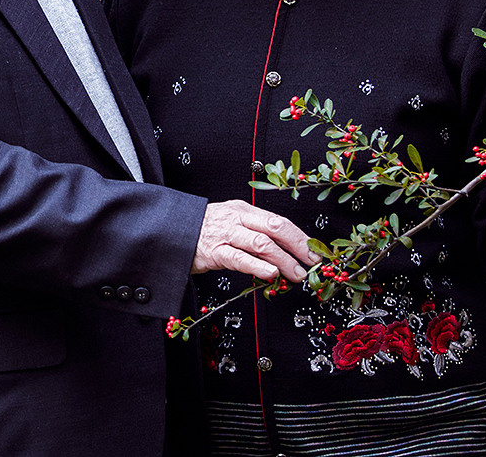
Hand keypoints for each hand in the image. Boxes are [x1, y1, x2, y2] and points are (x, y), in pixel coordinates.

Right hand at [191, 199, 312, 279]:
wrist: (170, 230)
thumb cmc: (204, 230)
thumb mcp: (231, 223)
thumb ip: (254, 234)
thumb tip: (284, 253)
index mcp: (244, 210)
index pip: (279, 221)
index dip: (300, 238)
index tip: (315, 253)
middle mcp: (237, 219)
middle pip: (276, 227)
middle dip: (298, 246)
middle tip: (313, 262)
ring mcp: (226, 234)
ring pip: (262, 243)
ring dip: (284, 260)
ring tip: (296, 274)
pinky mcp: (214, 251)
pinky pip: (239, 258)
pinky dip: (258, 266)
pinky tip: (270, 273)